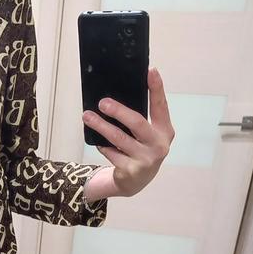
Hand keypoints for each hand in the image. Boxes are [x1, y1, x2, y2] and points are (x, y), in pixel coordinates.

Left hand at [82, 67, 174, 196]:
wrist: (137, 182)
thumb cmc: (140, 150)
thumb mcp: (147, 135)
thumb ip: (140, 119)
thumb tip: (115, 97)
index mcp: (165, 131)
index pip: (161, 106)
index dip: (157, 88)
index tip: (151, 71)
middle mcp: (159, 145)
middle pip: (137, 123)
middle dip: (119, 111)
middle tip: (102, 102)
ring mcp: (145, 159)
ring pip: (119, 138)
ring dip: (101, 126)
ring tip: (87, 116)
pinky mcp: (130, 171)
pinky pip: (111, 153)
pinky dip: (103, 145)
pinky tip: (98, 141)